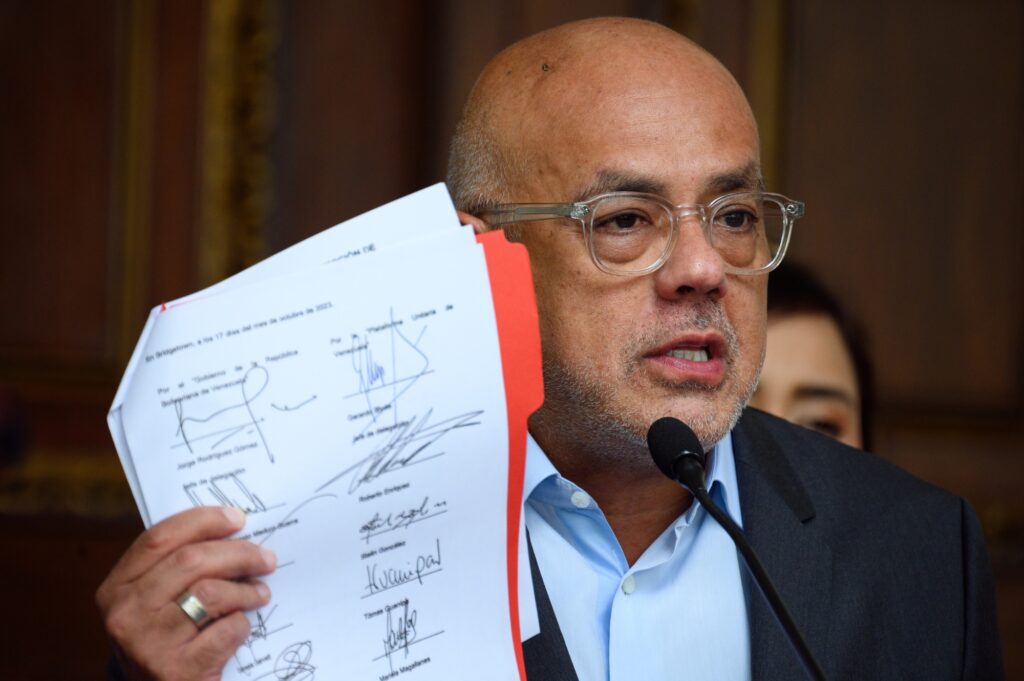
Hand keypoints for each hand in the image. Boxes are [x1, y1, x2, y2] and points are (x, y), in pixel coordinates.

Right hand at [96, 507, 276, 679]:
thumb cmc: (164, 638)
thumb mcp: (155, 601)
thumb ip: (178, 567)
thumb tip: (232, 530)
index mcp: (116, 588)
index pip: (159, 538)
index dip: (202, 521)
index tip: (237, 518)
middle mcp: (125, 614)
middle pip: (191, 561)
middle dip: (238, 553)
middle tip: (266, 558)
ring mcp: (148, 644)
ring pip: (211, 593)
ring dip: (246, 589)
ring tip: (260, 592)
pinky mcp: (176, 671)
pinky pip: (224, 631)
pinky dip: (241, 624)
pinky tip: (242, 625)